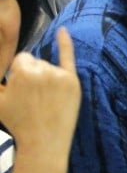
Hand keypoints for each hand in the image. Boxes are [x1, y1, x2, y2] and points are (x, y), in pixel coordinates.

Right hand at [0, 27, 80, 155]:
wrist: (44, 142)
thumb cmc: (18, 122)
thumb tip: (1, 66)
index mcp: (22, 71)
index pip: (22, 59)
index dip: (20, 74)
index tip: (21, 90)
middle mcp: (42, 69)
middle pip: (36, 62)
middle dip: (32, 75)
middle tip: (33, 99)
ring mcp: (60, 74)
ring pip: (49, 66)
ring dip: (45, 77)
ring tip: (44, 101)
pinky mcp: (73, 81)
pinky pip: (68, 57)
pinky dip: (66, 42)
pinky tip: (62, 30)